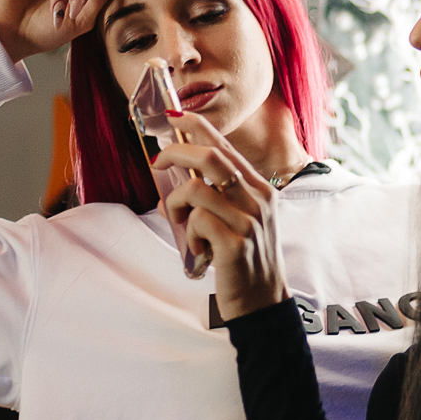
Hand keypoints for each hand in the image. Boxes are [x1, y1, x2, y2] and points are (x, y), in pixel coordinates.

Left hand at [153, 113, 288, 320]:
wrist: (263, 302)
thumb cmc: (246, 260)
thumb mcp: (239, 222)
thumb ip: (213, 202)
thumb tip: (171, 191)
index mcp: (259, 189)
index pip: (225, 146)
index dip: (197, 126)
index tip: (174, 117)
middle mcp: (258, 199)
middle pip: (209, 157)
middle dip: (175, 153)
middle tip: (157, 162)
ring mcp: (248, 221)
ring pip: (195, 189)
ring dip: (176, 204)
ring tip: (181, 222)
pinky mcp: (236, 244)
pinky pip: (196, 221)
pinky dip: (188, 233)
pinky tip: (199, 249)